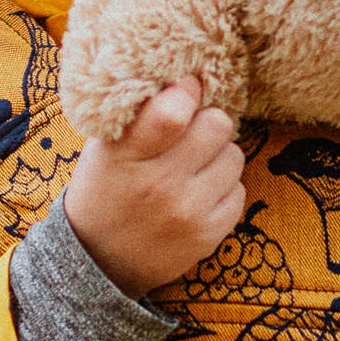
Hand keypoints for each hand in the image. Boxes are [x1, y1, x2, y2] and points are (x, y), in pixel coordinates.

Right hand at [64, 79, 246, 296]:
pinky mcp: (208, 235)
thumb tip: (189, 79)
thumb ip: (141, 114)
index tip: (187, 90)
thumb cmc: (106, 190)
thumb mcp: (105, 148)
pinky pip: (239, 191)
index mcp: (125, 156)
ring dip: (217, 156)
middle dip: (208, 123)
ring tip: (193, 168)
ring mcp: (187, 212)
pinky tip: (198, 194)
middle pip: (217, 125)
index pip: (173, 112)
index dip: (188, 92)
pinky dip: (223, 188)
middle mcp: (159, 185)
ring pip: (234, 156)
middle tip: (192, 134)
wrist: (100, 261)